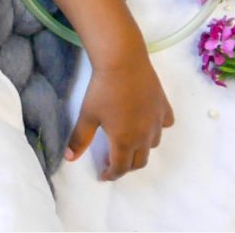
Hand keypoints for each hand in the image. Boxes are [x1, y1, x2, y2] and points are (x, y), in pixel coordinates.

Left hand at [65, 54, 173, 180]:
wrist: (123, 59)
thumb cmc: (103, 88)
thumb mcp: (88, 114)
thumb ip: (79, 139)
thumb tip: (69, 158)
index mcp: (125, 141)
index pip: (121, 168)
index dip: (112, 174)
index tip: (105, 173)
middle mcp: (144, 135)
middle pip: (140, 161)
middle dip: (127, 165)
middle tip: (115, 159)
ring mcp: (157, 120)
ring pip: (153, 144)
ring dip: (142, 147)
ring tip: (130, 140)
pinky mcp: (163, 104)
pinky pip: (165, 123)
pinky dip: (158, 127)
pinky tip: (148, 121)